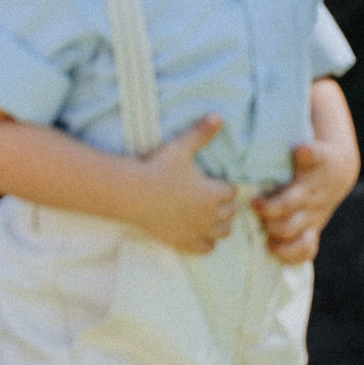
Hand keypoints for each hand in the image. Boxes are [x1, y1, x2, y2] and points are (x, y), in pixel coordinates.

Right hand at [131, 115, 240, 253]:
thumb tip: (218, 115)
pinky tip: (198, 233)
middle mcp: (210, 214)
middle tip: (210, 198)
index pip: (232, 191)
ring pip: (223, 231)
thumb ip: (201, 134)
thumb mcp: (180, 148)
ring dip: (220, 224)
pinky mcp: (183, 241)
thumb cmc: (157, 169)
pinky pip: (206, 249)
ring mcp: (197, 230)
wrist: (131, 193)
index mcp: (213, 192)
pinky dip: (207, 243)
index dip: (224, 186)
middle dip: (224, 205)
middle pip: (230, 212)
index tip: (214, 183)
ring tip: (208, 215)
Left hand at [254, 138, 357, 263]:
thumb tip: (302, 150)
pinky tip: (276, 251)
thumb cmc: (319, 161)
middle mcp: (309, 211)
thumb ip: (311, 152)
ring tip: (268, 241)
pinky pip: (306, 252)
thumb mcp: (318, 153)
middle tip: (257, 219)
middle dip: (270, 226)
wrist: (338, 172)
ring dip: (281, 246)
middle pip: (288, 227)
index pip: (287, 205)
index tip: (254, 204)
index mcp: (306, 192)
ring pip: (300, 245)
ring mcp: (311, 224)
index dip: (270, 208)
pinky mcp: (312, 232)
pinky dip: (292, 257)